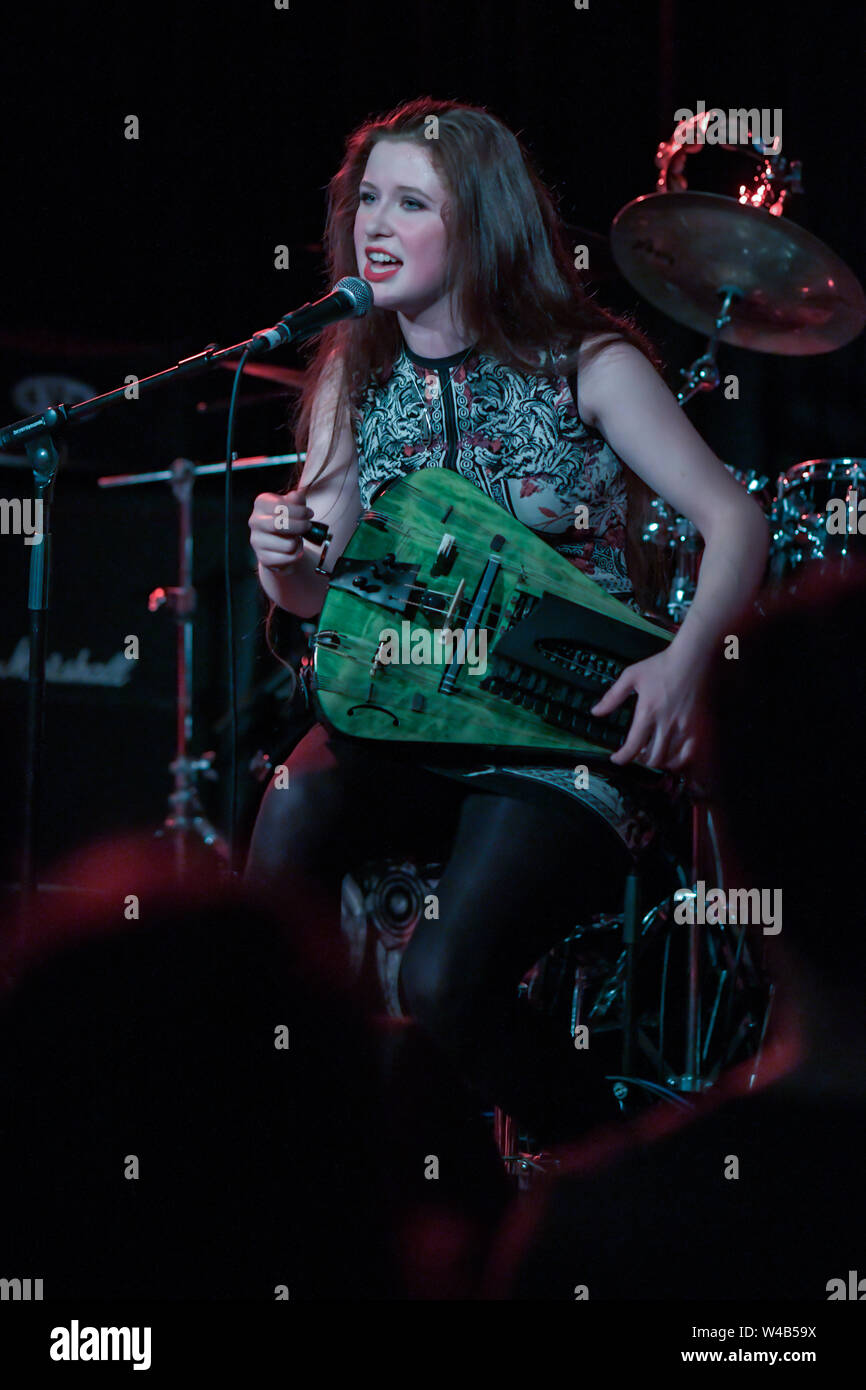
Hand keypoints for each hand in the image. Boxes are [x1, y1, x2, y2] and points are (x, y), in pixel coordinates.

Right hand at [248, 489, 313, 572]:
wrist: (276, 545)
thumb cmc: (286, 521)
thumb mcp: (293, 506)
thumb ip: (296, 499)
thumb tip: (297, 495)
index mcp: (261, 503)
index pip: (280, 506)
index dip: (300, 510)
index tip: (309, 514)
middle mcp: (255, 521)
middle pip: (281, 524)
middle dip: (301, 526)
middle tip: (308, 526)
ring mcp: (257, 541)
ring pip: (288, 544)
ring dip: (298, 542)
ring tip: (296, 538)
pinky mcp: (263, 558)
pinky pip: (289, 557)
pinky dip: (296, 554)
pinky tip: (293, 549)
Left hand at [590, 645, 701, 772]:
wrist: (694, 658)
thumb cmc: (662, 664)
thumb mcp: (631, 676)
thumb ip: (612, 696)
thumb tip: (595, 712)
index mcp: (648, 711)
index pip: (632, 746)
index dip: (622, 758)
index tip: (616, 758)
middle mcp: (667, 723)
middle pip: (652, 758)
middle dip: (640, 760)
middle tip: (637, 753)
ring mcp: (685, 727)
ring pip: (670, 760)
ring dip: (658, 761)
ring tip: (653, 753)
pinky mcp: (699, 728)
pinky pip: (689, 755)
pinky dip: (679, 761)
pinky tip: (673, 756)